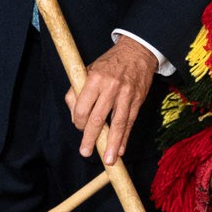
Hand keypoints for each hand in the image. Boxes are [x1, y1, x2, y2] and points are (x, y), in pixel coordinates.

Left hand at [67, 36, 157, 163]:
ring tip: (108, 160)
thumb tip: (74, 117)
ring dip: (112, 144)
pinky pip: (130, 122)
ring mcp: (126, 95)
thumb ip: (76, 92)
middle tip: (85, 152)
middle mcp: (111, 87)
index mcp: (94, 79)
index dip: (78, 121)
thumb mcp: (87, 70)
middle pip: (98, 118)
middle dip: (91, 138)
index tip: (79, 126)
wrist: (137, 51)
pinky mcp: (138, 100)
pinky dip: (125, 137)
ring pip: (118, 123)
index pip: (82, 107)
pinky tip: (120, 149)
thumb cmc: (109, 63)